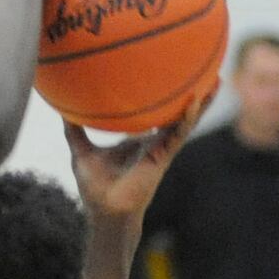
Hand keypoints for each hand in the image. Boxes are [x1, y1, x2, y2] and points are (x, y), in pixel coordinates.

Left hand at [64, 85, 214, 221]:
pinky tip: (196, 100)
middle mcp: (154, 141)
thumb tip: (61, 109)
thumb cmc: (95, 187)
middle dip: (193, 93)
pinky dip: (187, 117)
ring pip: (186, 120)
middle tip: (207, 69)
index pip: (155, 113)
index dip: (165, 96)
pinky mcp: (164, 156)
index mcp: (138, 140)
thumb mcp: (81, 152)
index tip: (171, 73)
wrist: (104, 210)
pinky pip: (178, 133)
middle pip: (178, 113)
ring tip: (217, 79)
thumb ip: (73, 131)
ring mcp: (162, 148)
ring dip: (203, 101)